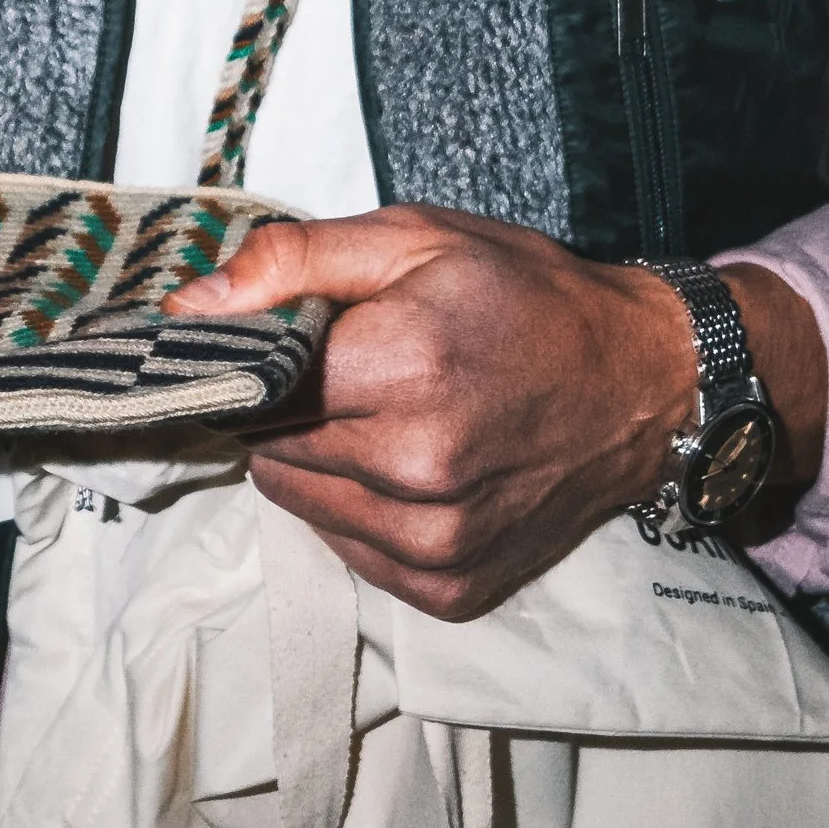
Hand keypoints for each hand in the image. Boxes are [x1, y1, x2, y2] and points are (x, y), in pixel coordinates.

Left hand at [176, 208, 826, 622]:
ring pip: (299, 501)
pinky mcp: (449, 587)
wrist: (640, 382)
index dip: (247, 356)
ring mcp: (435, 540)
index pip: (251, 381)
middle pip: (268, 445)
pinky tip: (407, 465)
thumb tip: (188, 306)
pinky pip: (347, 548)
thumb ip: (293, 263)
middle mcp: (417, 468)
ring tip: (382, 414)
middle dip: (286, 406)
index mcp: (405, 368)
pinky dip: (357, 508)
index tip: (258, 342)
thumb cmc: (524, 298)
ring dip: (317, 459)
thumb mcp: (414, 240)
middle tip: (345, 371)